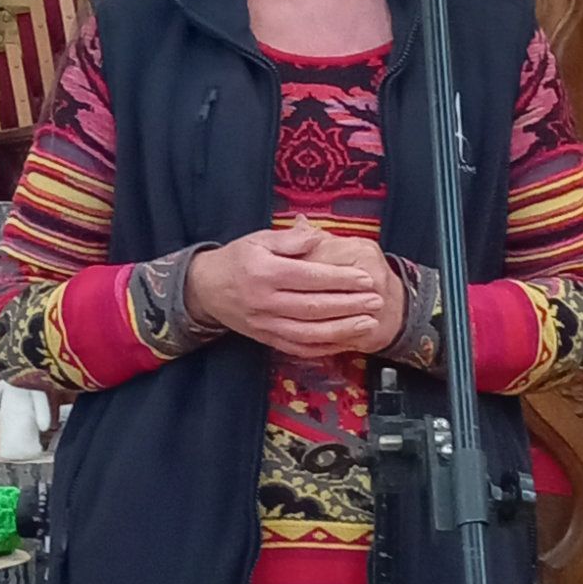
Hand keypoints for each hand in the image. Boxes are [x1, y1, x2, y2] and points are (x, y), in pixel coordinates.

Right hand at [186, 218, 386, 358]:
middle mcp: (265, 302)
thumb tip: (316, 235)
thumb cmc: (238, 259)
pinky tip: (346, 341)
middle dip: (349, 305)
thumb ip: (289, 238)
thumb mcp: (259, 239)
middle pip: (313, 307)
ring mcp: (265, 325)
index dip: (340, 279)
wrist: (206, 289)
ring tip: (368, 323)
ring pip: (308, 333)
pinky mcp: (267, 340)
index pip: (309, 277)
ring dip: (342, 330)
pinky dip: (324, 347)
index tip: (365, 278)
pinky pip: (298, 348)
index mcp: (264, 272)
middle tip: (376, 300)